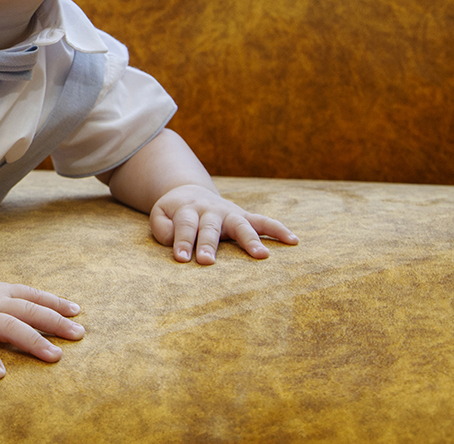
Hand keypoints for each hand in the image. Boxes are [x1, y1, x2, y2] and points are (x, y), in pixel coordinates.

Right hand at [0, 272, 84, 378]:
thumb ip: (1, 298)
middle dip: (55, 322)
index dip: (54, 301)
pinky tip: (1, 374)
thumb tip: (28, 309)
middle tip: (79, 335)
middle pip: (28, 309)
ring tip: (55, 356)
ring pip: (9, 325)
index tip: (76, 311)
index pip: (30, 294)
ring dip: (34, 340)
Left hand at [150, 184, 298, 264]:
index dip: (183, 241)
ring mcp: (230, 213)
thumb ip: (163, 228)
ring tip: (262, 256)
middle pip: (210, 226)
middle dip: (209, 244)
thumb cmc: (174, 212)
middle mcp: (210, 210)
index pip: (185, 225)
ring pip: (241, 224)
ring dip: (250, 240)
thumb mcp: (160, 215)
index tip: (182, 259)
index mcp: (187, 209)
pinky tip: (293, 240)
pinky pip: (264, 221)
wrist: (190, 193)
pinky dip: (278, 229)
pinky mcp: (244, 216)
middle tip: (208, 261)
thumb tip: (176, 241)